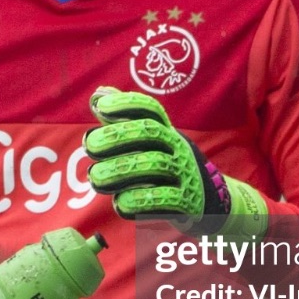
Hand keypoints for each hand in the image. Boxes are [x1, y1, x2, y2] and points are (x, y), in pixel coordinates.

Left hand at [83, 86, 267, 236]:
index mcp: (166, 131)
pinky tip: (119, 203)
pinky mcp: (189, 203)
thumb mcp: (150, 144)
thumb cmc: (167, 167)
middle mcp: (177, 147)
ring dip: (120, 171)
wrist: (210, 202)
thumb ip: (123, 122)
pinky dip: (140, 201)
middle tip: (89, 146)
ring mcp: (185, 173)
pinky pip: (165, 200)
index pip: (150, 108)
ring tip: (96, 178)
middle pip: (149, 132)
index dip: (126, 103)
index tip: (101, 107)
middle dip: (116, 136)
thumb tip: (98, 95)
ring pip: (154, 165)